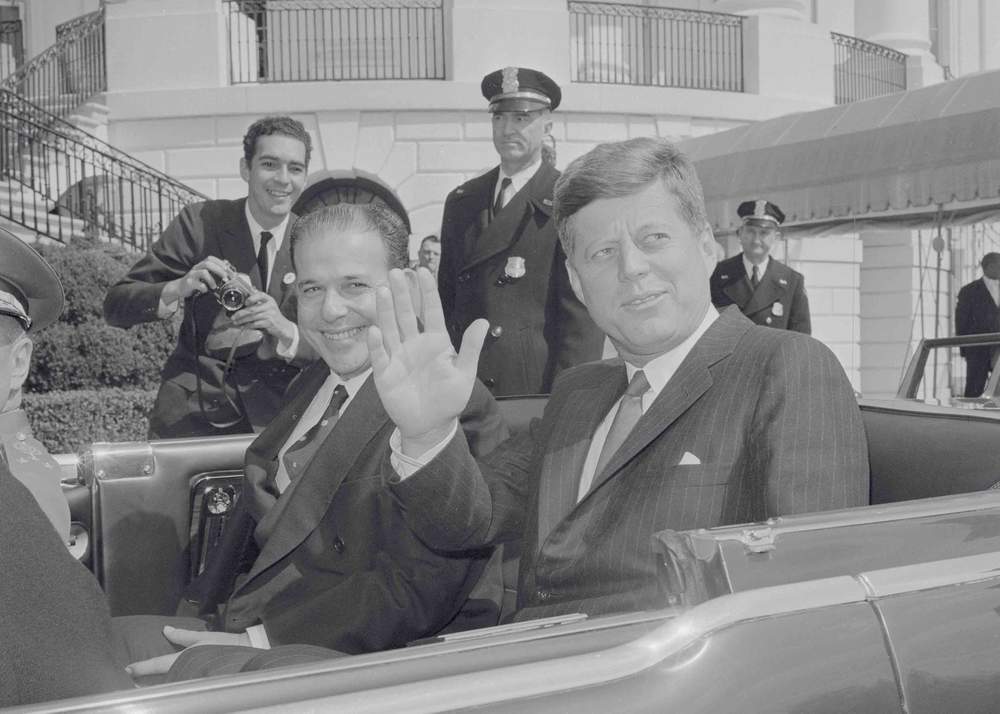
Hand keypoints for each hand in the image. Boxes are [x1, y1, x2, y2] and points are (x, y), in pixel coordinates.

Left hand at [125, 626, 250, 676]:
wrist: (245, 654)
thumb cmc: (224, 645)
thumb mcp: (202, 637)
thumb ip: (182, 635)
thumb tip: (165, 630)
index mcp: (182, 659)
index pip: (156, 664)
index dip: (140, 667)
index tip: (127, 669)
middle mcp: (184, 672)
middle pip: (159, 680)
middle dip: (145, 682)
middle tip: (131, 681)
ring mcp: (190, 680)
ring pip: (168, 685)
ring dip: (158, 684)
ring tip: (144, 684)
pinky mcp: (198, 684)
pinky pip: (179, 686)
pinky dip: (171, 685)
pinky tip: (166, 685)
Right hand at [162, 257, 232, 302]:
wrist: (180, 288)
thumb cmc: (195, 282)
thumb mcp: (205, 276)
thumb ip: (214, 273)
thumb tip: (228, 270)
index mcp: (201, 265)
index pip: (210, 259)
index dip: (220, 263)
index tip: (228, 270)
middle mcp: (196, 268)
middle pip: (208, 264)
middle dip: (219, 270)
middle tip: (225, 278)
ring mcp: (192, 275)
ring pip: (203, 273)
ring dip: (212, 280)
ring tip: (215, 287)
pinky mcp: (188, 283)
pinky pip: (197, 284)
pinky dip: (204, 288)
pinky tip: (205, 291)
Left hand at [229, 290, 296, 346]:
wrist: (283, 326)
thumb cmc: (273, 316)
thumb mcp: (268, 306)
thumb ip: (259, 299)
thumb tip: (248, 292)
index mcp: (269, 300)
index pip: (260, 295)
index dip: (251, 298)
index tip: (245, 302)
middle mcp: (270, 306)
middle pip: (252, 308)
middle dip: (241, 313)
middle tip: (233, 316)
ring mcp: (270, 315)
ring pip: (252, 317)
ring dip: (242, 320)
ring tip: (236, 322)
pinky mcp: (269, 323)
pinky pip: (256, 324)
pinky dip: (248, 325)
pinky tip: (244, 326)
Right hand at [368, 268, 486, 453]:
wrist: (431, 425)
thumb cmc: (449, 400)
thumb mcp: (464, 374)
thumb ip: (471, 348)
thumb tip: (483, 322)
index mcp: (436, 342)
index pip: (431, 311)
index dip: (427, 292)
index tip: (423, 271)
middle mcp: (414, 344)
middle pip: (407, 314)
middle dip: (402, 294)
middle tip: (396, 272)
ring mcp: (398, 357)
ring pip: (390, 328)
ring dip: (386, 311)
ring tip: (381, 291)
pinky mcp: (385, 373)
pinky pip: (380, 355)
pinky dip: (377, 344)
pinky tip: (375, 330)